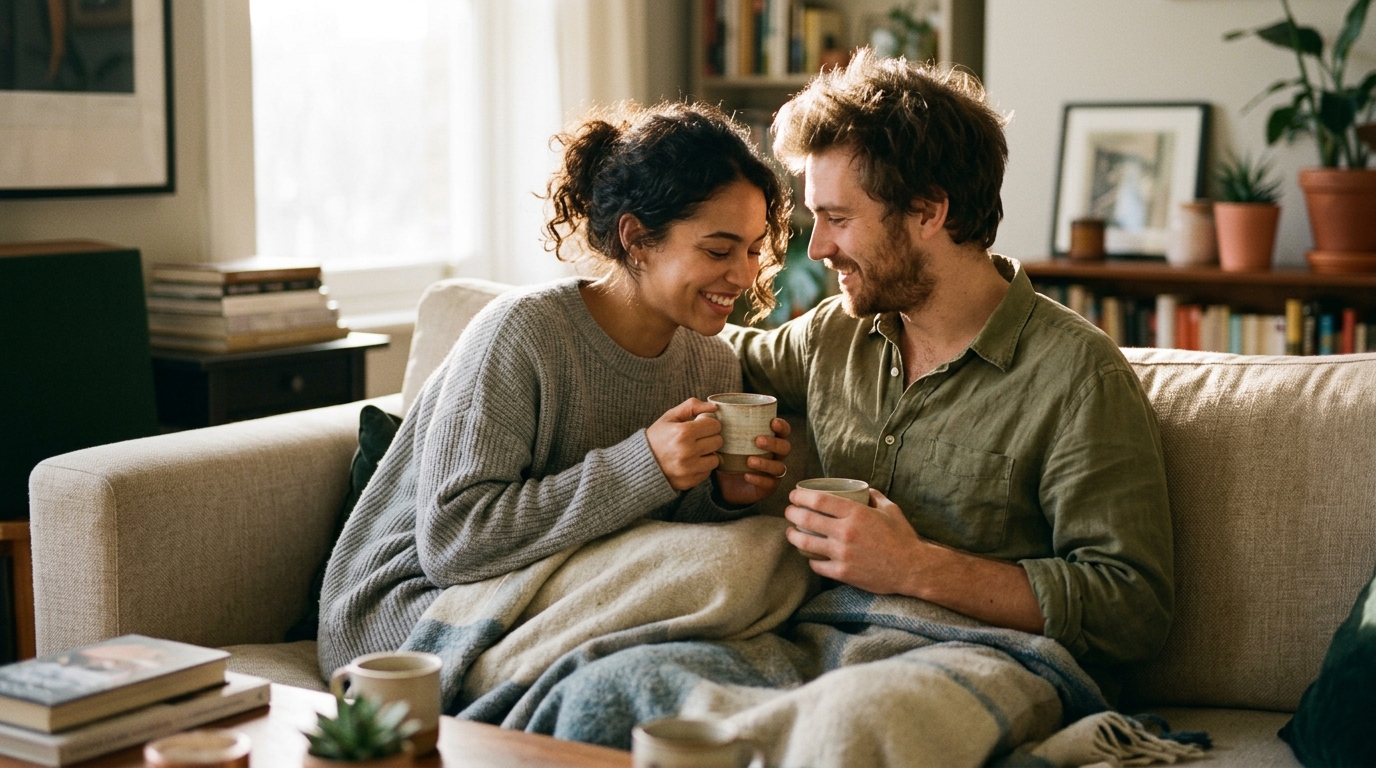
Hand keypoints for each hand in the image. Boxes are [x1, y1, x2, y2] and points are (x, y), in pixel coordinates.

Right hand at [646, 399, 722, 490]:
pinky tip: (690, 463)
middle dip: (710, 438)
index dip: (709, 424)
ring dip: (708, 454)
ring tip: (694, 451)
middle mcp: (688, 451)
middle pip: (718, 441)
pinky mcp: (690, 481)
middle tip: (697, 439)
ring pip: (715, 458)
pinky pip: (708, 472)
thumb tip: (714, 407)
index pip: (715, 426)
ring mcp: (689, 469)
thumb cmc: (657, 437)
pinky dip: (702, 467)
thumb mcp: (670, 417)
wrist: (640, 464)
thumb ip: (692, 406)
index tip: (701, 426)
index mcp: (683, 432)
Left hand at [714, 417, 792, 505]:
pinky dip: (759, 479)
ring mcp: (773, 472)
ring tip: (749, 460)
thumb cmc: (726, 456)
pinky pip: (769, 483)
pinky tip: (747, 475)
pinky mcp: (768, 487)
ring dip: (766, 462)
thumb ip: (721, 425)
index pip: (783, 431)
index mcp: (769, 439)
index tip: (773, 422)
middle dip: (774, 443)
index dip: (782, 426)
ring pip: (779, 467)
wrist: (722, 484)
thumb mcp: (723, 440)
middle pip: (785, 447)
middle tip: (757, 441)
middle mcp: (775, 455)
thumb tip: (712, 407)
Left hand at [783, 488, 925, 593]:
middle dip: (791, 513)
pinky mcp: (843, 573)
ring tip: (791, 532)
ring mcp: (842, 554)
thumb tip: (862, 489)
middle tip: (789, 512)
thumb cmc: (902, 537)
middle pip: (806, 519)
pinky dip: (811, 560)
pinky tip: (810, 556)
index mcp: (856, 513)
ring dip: (793, 536)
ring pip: (805, 543)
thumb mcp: (890, 509)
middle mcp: (845, 532)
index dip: (800, 496)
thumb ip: (873, 496)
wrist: (913, 568)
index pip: (818, 500)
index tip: (794, 496)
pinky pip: (817, 565)